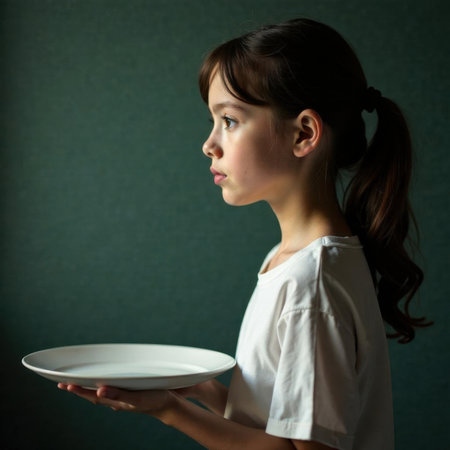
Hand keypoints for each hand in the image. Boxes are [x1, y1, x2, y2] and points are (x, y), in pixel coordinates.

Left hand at [57, 383, 172, 417]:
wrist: (169, 405)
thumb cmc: (154, 400)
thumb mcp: (136, 397)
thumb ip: (118, 394)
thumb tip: (98, 391)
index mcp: (115, 401)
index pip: (92, 396)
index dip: (78, 390)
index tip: (64, 385)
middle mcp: (116, 400)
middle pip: (92, 395)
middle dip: (78, 389)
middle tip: (62, 383)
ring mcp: (122, 397)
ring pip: (100, 393)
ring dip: (87, 388)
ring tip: (77, 384)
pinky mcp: (129, 393)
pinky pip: (111, 390)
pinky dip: (102, 386)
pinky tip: (103, 384)